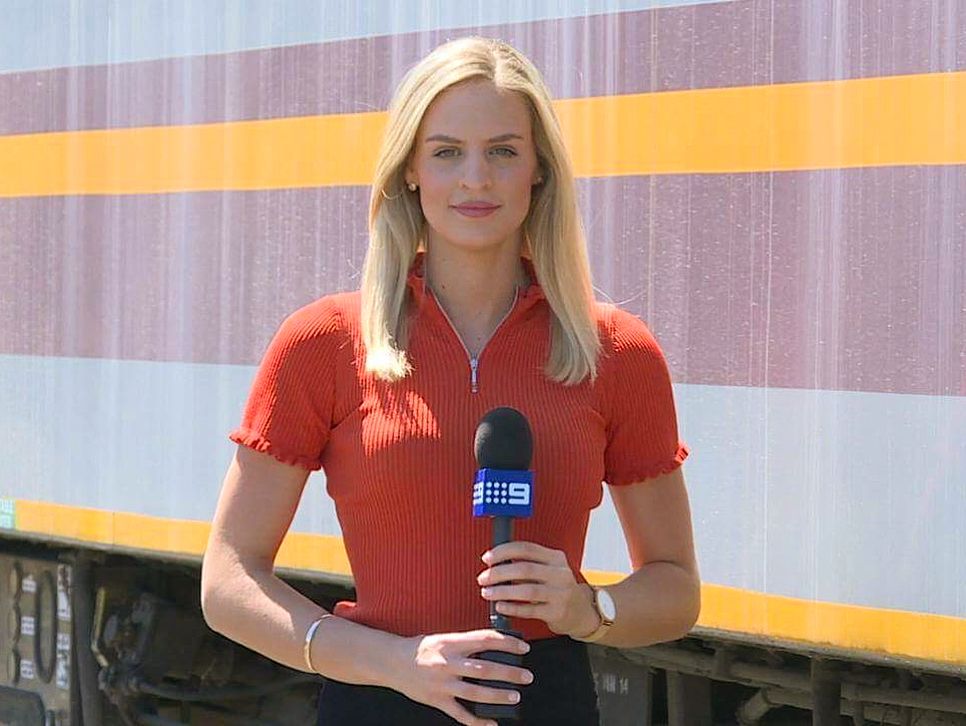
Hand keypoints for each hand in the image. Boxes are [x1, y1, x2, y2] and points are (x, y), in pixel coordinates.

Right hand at [387, 630, 533, 725]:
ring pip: (474, 692)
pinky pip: (459, 714)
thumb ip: (467, 643)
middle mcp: (447, 663)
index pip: (485, 640)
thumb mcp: (444, 638)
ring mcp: (442, 684)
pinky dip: (476, 721)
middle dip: (508, 673)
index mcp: (451, 643)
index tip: (524, 648)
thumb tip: (496, 647)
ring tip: (515, 697)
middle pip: (483, 669)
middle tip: (527, 676)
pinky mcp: (436, 700)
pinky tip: (491, 723)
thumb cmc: (422, 648)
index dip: (507, 644)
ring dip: (497, 696)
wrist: (392, 662)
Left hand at [477, 541, 600, 637]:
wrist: (581, 611)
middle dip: (499, 573)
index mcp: (555, 558)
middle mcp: (560, 573)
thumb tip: (496, 562)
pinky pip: (530, 610)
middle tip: (483, 578)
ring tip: (487, 593)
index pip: (526, 548)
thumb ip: (528, 563)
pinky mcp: (557, 612)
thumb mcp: (549, 570)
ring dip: (502, 591)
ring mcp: (560, 594)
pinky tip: (500, 606)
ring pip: (526, 590)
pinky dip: (512, 608)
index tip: (487, 558)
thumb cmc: (557, 588)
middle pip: (524, 569)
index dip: (503, 552)